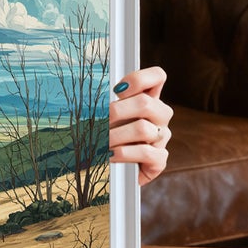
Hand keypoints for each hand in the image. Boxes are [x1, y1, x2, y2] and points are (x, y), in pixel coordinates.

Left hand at [109, 66, 171, 185]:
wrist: (114, 170)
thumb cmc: (108, 138)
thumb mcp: (104, 118)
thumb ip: (104, 105)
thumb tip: (86, 98)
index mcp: (148, 100)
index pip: (157, 77)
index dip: (140, 79)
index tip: (118, 89)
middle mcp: (158, 116)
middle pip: (147, 103)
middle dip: (117, 111)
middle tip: (99, 121)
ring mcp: (161, 137)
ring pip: (144, 129)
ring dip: (116, 136)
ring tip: (100, 143)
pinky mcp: (160, 159)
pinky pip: (147, 153)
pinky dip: (124, 154)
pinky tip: (110, 155)